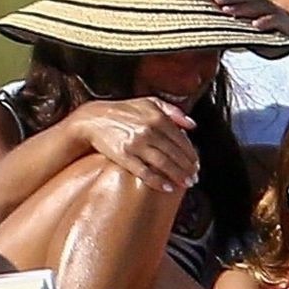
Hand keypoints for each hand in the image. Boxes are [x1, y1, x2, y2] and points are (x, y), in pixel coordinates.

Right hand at [73, 98, 197, 191]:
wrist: (91, 119)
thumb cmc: (121, 111)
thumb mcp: (148, 102)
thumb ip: (172, 110)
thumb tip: (192, 125)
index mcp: (157, 117)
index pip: (182, 140)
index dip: (192, 154)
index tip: (196, 164)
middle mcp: (148, 130)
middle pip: (175, 154)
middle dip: (188, 168)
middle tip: (194, 177)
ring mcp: (136, 144)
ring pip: (164, 163)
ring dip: (178, 176)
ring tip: (186, 184)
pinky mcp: (123, 156)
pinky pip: (145, 171)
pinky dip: (158, 181)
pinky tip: (167, 187)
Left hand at [213, 0, 288, 47]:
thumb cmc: (270, 36)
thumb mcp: (250, 30)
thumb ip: (234, 25)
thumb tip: (208, 23)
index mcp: (256, 5)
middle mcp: (266, 6)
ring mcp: (277, 14)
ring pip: (260, 8)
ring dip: (243, 8)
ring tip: (228, 11)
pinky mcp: (287, 26)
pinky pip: (277, 22)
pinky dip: (266, 22)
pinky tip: (255, 25)